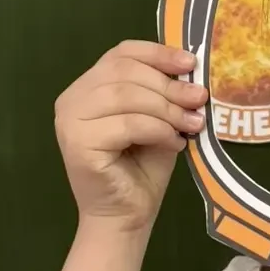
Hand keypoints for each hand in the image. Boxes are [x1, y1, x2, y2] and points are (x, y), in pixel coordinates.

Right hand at [55, 41, 207, 232]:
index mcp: (88, 87)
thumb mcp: (158, 120)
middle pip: (125, 72)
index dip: (158, 53)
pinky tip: (174, 144)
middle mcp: (72, 99)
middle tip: (199, 100)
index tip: (191, 63)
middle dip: (169, 85)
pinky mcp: (78, 144)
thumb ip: (164, 93)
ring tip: (191, 125)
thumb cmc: (141, 169)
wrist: (125, 217)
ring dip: (167, 108)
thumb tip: (191, 71)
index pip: (121, 53)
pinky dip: (158, 130)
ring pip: (126, 96)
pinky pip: (127, 124)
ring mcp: (70, 121)